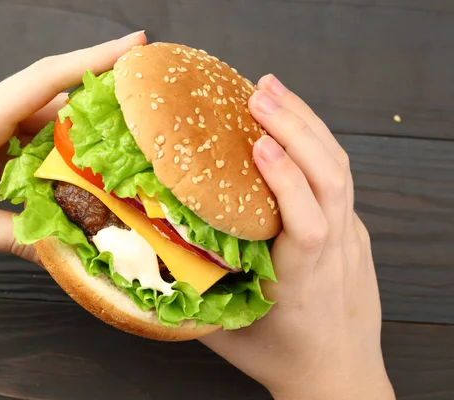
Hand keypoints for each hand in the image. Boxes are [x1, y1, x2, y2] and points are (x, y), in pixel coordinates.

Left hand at [0, 31, 146, 262]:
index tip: (135, 44)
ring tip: (110, 154)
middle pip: (49, 101)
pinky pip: (16, 143)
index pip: (47, 78)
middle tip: (138, 118)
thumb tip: (60, 253)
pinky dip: (42, 156)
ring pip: (34, 125)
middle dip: (94, 105)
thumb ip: (13, 237)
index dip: (94, 59)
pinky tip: (62, 174)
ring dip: (68, 138)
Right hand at [200, 75, 395, 399]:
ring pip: (340, 170)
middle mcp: (337, 251)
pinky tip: (291, 122)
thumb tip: (141, 273)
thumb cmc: (284, 357)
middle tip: (260, 94)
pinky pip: (338, 175)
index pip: (309, 224)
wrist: (340, 375)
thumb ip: (189, 303)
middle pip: (331, 180)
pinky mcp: (352, 228)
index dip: (288, 181)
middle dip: (297, 129)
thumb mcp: (229, 335)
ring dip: (307, 124)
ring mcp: (352, 236)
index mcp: (305, 280)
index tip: (260, 145)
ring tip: (273, 91)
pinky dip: (315, 141)